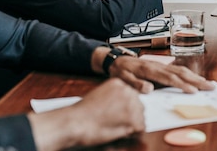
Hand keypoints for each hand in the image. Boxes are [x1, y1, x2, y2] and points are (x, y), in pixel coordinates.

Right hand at [28, 78, 144, 150]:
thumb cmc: (82, 113)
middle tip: (116, 123)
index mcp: (119, 83)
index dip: (126, 108)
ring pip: (141, 116)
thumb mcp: (99, 95)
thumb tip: (124, 106)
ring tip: (115, 127)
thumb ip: (114, 97)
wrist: (75, 122)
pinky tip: (119, 132)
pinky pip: (141, 127)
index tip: (118, 114)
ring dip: (132, 124)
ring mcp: (131, 103)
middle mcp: (127, 90)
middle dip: (131, 116)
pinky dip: (132, 133)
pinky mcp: (132, 118)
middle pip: (139, 105)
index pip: (132, 95)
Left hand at [109, 55, 214, 93]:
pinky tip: (195, 78)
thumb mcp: (122, 79)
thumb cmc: (120, 71)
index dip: (182, 85)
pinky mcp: (162, 66)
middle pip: (181, 73)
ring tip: (208, 83)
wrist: (116, 60)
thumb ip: (135, 84)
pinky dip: (189, 74)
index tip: (193, 91)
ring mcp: (161, 65)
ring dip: (196, 77)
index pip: (169, 78)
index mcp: (150, 70)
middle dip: (196, 80)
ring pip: (182, 70)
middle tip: (210, 86)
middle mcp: (159, 66)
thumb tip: (149, 89)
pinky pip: (178, 69)